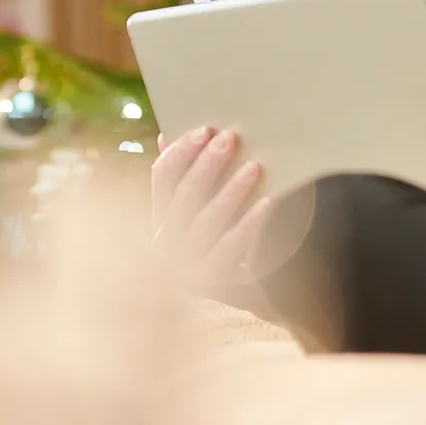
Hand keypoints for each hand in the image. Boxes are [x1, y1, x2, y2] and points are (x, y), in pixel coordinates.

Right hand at [150, 126, 273, 294]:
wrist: (248, 294)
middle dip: (207, 164)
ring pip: (206, 220)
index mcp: (158, 218)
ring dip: (231, 190)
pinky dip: (249, 223)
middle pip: (184, 195)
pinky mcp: (210, 284)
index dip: (182, 150)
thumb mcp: (200, 210)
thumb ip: (186, 178)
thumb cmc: (224, 239)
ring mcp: (184, 267)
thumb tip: (166, 136)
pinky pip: (230, 248)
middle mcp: (163, 243)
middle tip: (230, 140)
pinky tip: (267, 203)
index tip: (206, 130)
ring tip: (254, 167)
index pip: (162, 175)